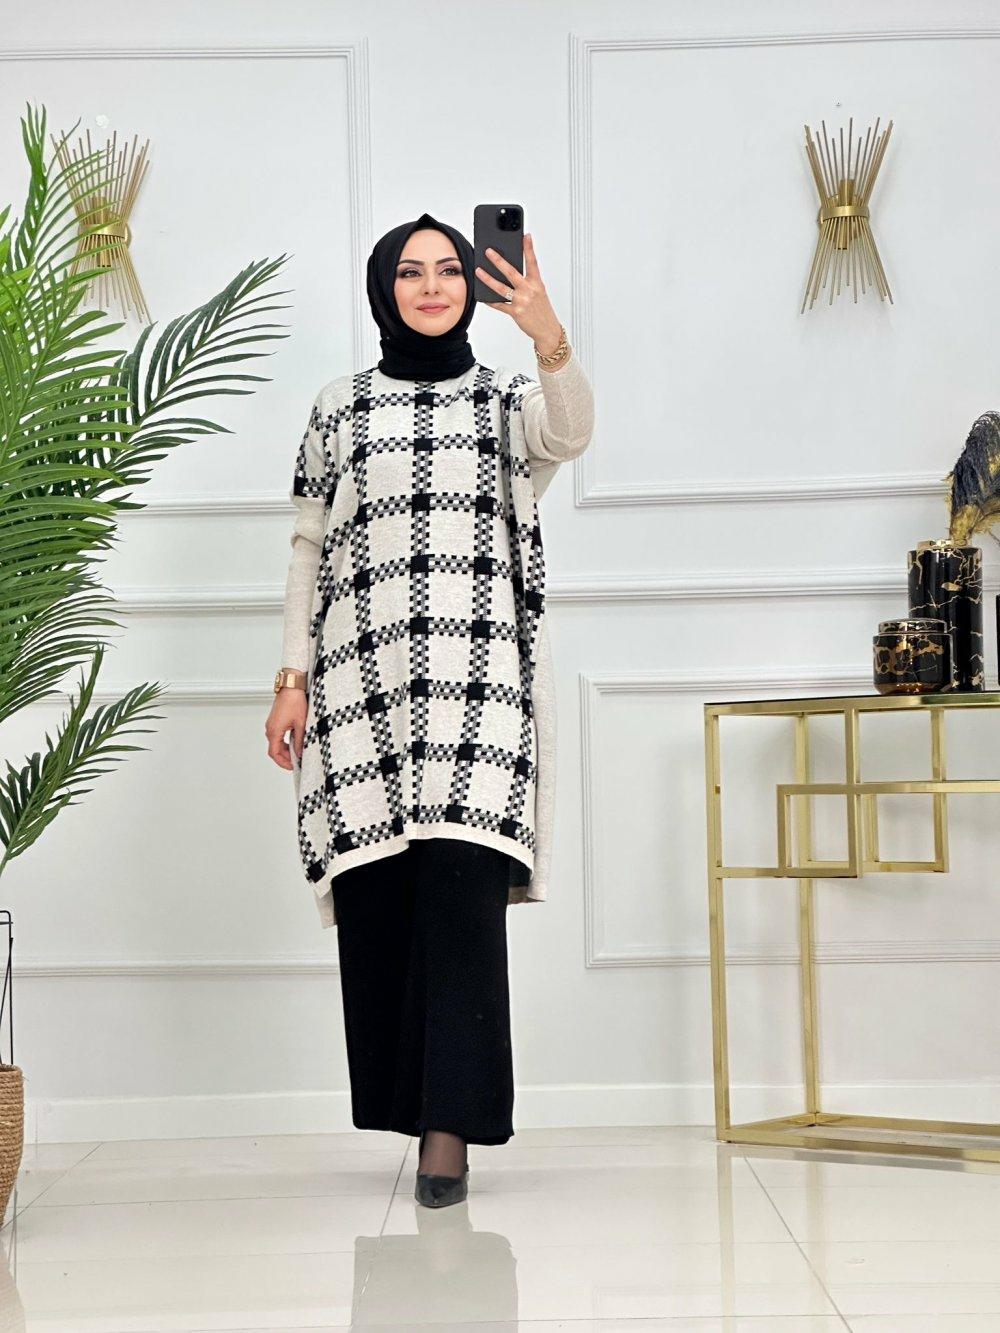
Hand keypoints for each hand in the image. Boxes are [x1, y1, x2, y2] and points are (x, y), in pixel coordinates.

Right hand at [265, 688, 307, 770]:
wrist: (291, 686)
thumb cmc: (295, 701)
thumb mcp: (301, 724)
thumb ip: (299, 741)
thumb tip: (299, 753)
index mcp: (274, 730)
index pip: (274, 753)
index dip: (283, 763)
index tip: (292, 767)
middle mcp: (270, 728)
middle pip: (274, 750)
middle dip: (285, 758)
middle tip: (297, 762)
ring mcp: (272, 724)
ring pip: (276, 743)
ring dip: (285, 750)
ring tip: (297, 753)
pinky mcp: (275, 721)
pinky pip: (278, 736)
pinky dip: (284, 742)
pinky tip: (294, 743)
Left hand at [475, 234, 563, 353]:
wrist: (548, 330)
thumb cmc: (542, 310)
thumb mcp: (539, 293)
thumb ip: (527, 282)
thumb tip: (509, 273)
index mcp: (537, 283)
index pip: (532, 262)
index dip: (529, 248)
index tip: (526, 236)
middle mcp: (529, 291)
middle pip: (511, 272)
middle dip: (498, 260)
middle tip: (489, 251)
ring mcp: (522, 302)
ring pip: (501, 288)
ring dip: (488, 279)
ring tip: (479, 271)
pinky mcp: (516, 313)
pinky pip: (500, 305)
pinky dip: (490, 301)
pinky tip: (483, 296)